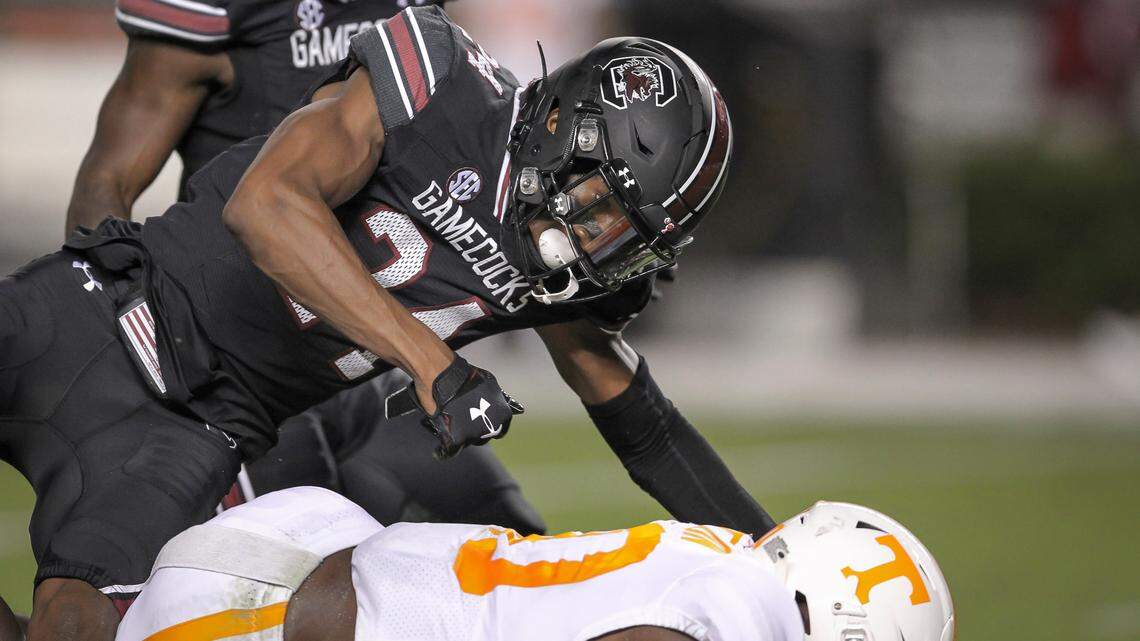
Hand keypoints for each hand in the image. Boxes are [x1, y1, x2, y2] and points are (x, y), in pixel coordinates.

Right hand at [385, 356, 523, 458]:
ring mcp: (473, 435)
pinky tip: (439, 452)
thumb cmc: (464, 375)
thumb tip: (519, 409)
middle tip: (462, 422)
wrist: (442, 373)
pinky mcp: (455, 439)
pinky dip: (442, 453)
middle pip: (482, 438)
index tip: (479, 424)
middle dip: (473, 432)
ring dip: (459, 439)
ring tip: (449, 427)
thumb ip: (500, 400)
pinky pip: (448, 452)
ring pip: (466, 444)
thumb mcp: (491, 384)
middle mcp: (491, 427)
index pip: (500, 430)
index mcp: (503, 414)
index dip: (488, 427)